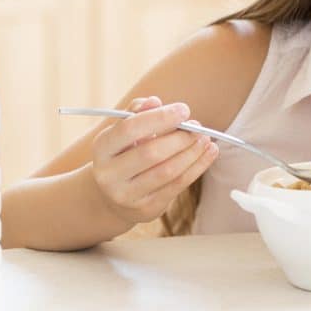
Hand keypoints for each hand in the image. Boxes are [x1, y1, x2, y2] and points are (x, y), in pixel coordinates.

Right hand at [90, 96, 218, 224]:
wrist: (112, 197)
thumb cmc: (124, 154)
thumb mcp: (123, 131)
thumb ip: (138, 112)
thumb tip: (155, 102)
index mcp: (102, 148)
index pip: (130, 129)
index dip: (159, 118)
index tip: (184, 110)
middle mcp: (109, 174)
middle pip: (151, 152)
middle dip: (180, 138)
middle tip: (198, 127)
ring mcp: (126, 194)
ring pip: (167, 171)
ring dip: (192, 152)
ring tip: (205, 139)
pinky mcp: (145, 209)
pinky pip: (177, 186)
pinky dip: (197, 167)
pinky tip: (209, 153)